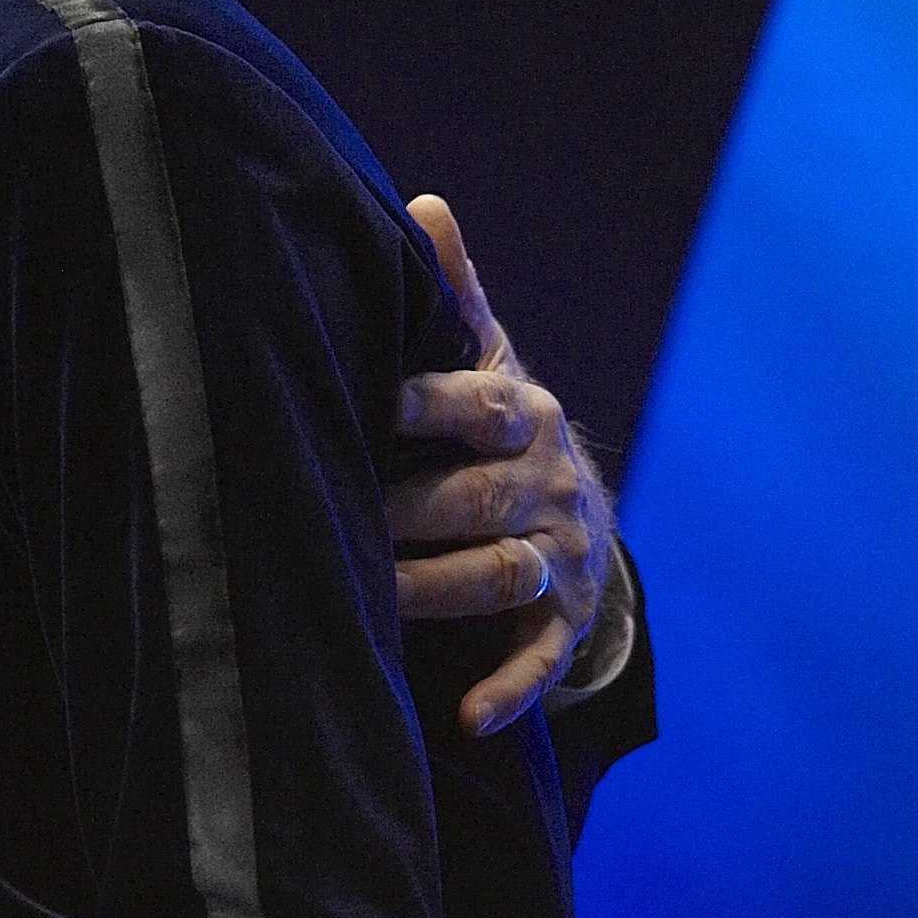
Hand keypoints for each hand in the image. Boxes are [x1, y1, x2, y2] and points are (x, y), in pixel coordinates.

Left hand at [389, 193, 614, 734]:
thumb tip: (423, 202)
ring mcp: (558, 555)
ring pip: (498, 574)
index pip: (478, 404)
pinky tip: (464, 715)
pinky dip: (506, 690)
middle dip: (409, 510)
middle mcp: (548, 482)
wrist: (577, 518)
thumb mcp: (484, 359)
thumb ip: (453, 295)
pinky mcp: (562, 625)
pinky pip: (538, 660)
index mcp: (523, 412)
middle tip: (339, 516)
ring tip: (372, 595)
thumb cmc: (494, 426)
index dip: (424, 402)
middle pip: (477, 498)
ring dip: (436, 590)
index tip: (368, 402)